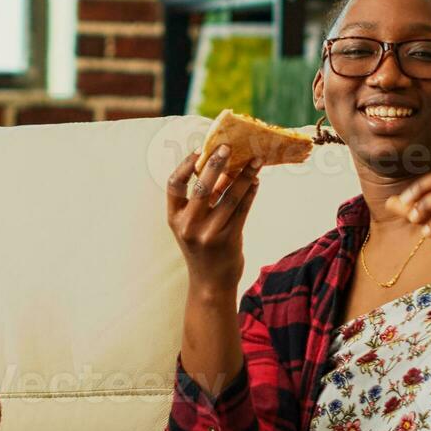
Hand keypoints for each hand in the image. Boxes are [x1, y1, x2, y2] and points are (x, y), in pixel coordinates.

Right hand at [166, 147, 260, 294]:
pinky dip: (250, 192)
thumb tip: (222, 167)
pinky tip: (256, 181)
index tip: (199, 150)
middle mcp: (189, 225)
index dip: (185, 165)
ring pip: (229, 196)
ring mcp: (209, 233)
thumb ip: (203, 200)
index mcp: (175, 219)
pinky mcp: (229, 239)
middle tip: (228, 146)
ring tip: (256, 161)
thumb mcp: (192, 226)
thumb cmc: (201, 249)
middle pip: (202, 186)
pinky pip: (242, 209)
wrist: (210, 284)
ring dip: (244, 176)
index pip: (174, 185)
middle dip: (216, 163)